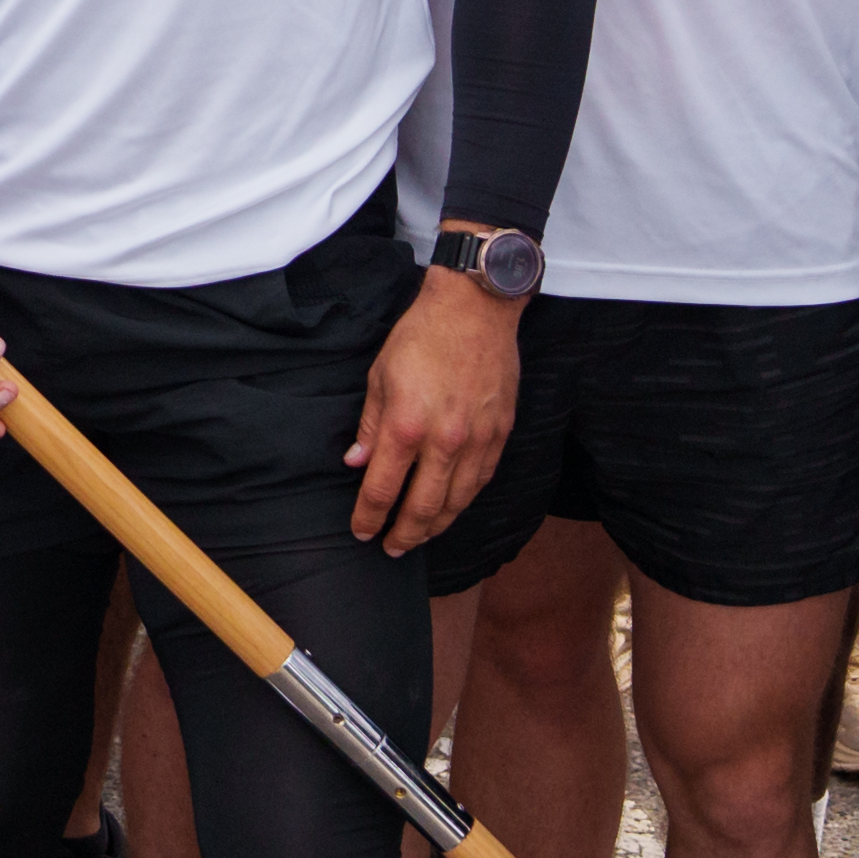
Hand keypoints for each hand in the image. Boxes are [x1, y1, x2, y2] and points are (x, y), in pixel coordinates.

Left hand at [349, 263, 523, 554]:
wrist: (475, 309)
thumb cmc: (421, 337)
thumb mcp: (380, 376)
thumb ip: (371, 426)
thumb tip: (357, 463)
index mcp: (406, 426)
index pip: (383, 490)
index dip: (369, 517)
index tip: (361, 532)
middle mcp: (444, 441)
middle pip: (422, 507)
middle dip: (403, 534)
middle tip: (391, 548)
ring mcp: (477, 440)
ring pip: (457, 501)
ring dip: (436, 525)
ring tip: (420, 536)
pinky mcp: (500, 433)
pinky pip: (481, 480)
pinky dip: (464, 500)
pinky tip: (452, 507)